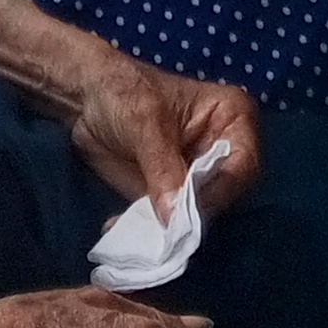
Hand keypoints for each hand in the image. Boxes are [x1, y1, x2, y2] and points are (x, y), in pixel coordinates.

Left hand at [56, 44, 261, 216]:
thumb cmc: (123, 92)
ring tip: (140, 236)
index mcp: (234, 120)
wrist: (85, 97)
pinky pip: (172, 223)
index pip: (242, 167)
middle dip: (193, 218)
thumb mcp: (145, 123)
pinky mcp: (175, 197)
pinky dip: (150, 232)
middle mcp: (225, 152)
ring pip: (200, 217)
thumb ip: (164, 169)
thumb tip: (176, 219)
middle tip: (164, 232)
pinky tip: (120, 227)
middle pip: (226, 197)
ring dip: (170, 231)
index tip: (186, 213)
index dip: (217, 192)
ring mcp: (200, 177)